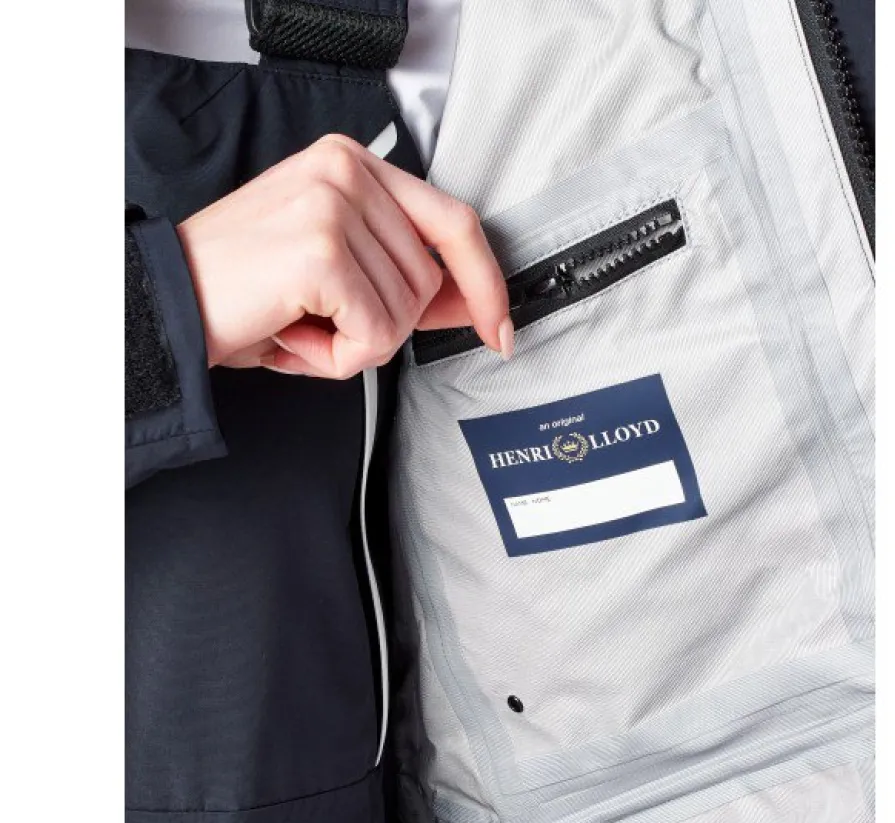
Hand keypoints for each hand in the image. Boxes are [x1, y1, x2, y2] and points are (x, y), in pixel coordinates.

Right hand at [176, 133, 512, 376]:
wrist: (167, 305)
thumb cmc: (242, 290)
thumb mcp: (334, 272)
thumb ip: (403, 277)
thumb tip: (470, 303)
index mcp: (352, 164)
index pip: (454, 222)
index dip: (486, 282)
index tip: (500, 326)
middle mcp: (346, 172)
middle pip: (429, 279)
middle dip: (385, 325)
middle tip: (322, 321)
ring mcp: (334, 206)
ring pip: (404, 314)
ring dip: (356, 344)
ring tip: (300, 324)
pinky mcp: (321, 251)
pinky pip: (375, 336)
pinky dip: (339, 358)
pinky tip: (293, 336)